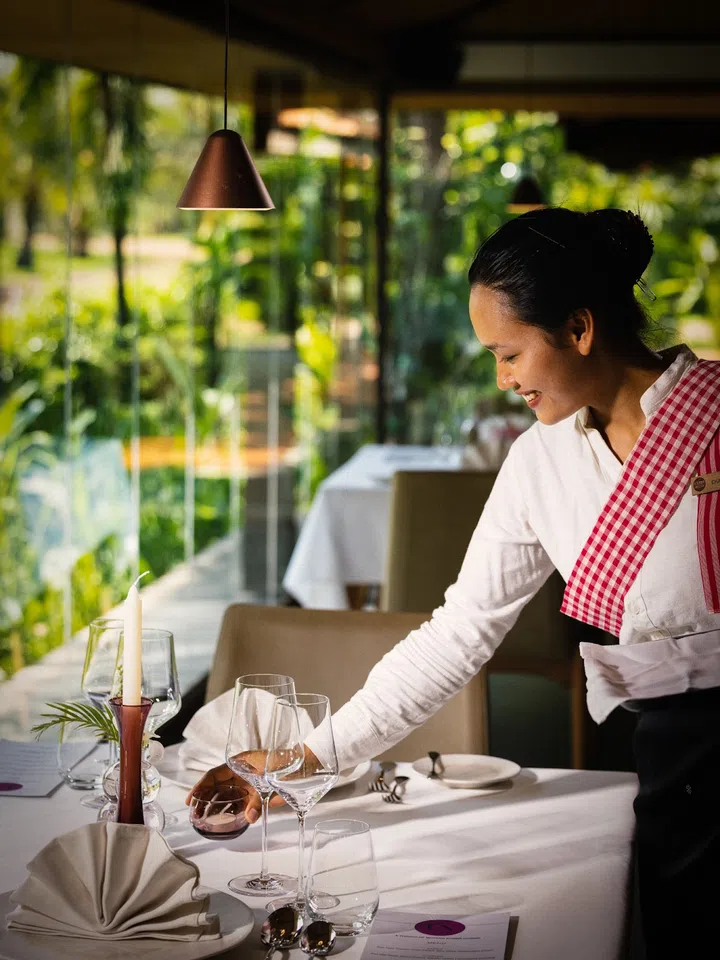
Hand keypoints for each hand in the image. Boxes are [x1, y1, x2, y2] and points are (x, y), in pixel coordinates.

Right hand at [184, 746, 322, 822]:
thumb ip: (257, 800)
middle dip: (204, 799)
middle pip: (217, 786)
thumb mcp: (269, 781)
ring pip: (226, 796)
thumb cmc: (287, 766)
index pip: (214, 774)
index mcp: (240, 763)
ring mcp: (247, 784)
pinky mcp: (255, 794)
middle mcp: (240, 773)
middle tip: (195, 814)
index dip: (200, 786)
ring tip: (205, 820)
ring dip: (215, 807)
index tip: (190, 799)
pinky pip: (239, 804)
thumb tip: (248, 818)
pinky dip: (231, 812)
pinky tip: (224, 822)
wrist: (306, 768)